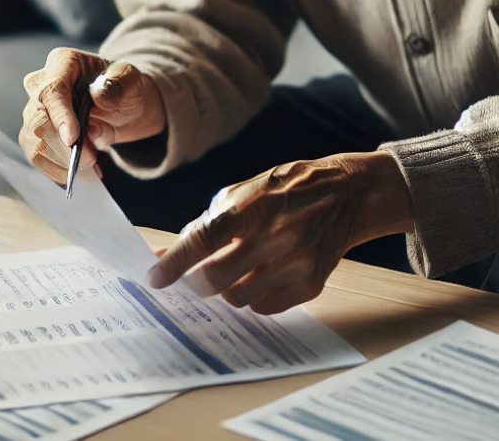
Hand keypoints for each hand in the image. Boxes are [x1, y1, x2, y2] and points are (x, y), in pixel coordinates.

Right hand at [19, 48, 166, 182]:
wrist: (124, 105)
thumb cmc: (124, 87)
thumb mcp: (131, 80)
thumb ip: (117, 84)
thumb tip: (97, 95)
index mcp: (63, 63)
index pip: (51, 90)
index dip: (60, 116)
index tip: (73, 139)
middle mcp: (42, 85)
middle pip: (37, 120)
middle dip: (64, 146)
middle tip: (91, 157)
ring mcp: (35, 112)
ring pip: (33, 143)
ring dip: (61, 160)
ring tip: (90, 162)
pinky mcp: (36, 136)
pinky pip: (37, 157)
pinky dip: (58, 170)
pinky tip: (80, 172)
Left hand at [148, 151, 414, 314]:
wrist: (344, 194)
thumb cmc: (284, 189)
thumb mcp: (242, 192)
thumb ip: (208, 221)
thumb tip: (172, 250)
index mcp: (249, 208)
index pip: (203, 239)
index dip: (175, 262)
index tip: (153, 277)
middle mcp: (272, 236)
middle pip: (217, 280)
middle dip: (198, 284)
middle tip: (194, 279)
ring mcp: (293, 262)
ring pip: (239, 299)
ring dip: (228, 289)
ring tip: (238, 268)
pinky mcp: (311, 283)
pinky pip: (266, 308)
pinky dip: (255, 298)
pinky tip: (261, 276)